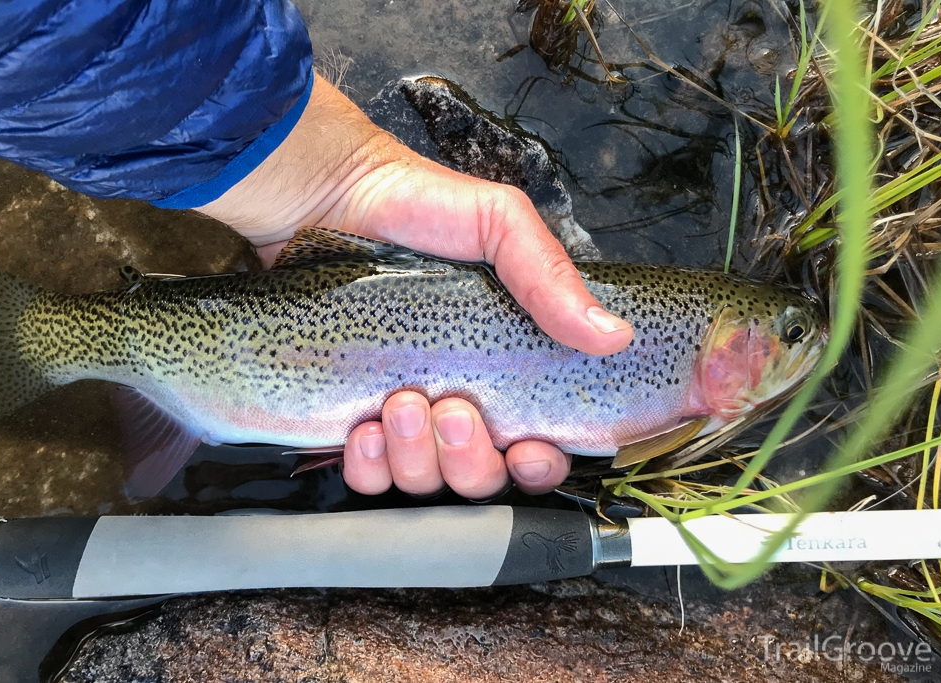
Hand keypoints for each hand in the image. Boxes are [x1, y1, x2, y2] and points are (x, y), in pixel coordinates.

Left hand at [197, 75, 632, 496]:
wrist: (328, 197)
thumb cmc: (418, 207)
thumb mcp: (498, 223)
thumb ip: (550, 276)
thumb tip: (612, 334)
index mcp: (504, 366)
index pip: (537, 443)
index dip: (540, 464)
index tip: (530, 450)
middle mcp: (459, 398)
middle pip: (482, 477)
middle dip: (471, 459)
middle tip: (451, 407)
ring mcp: (403, 414)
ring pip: (424, 480)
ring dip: (418, 457)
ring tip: (399, 401)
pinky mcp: (349, 416)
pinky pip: (368, 474)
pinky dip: (370, 464)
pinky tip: (364, 427)